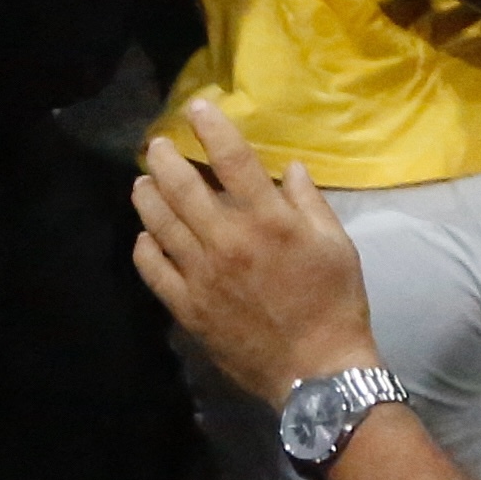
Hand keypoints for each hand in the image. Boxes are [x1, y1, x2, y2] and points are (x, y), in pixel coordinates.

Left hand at [132, 97, 377, 406]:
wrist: (318, 371)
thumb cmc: (335, 303)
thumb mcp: (337, 245)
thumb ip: (309, 202)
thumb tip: (288, 168)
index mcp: (269, 221)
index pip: (232, 160)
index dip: (211, 127)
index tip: (196, 108)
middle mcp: (229, 241)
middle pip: (182, 187)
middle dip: (164, 159)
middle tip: (157, 146)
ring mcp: (203, 276)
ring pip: (160, 224)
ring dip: (147, 197)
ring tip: (143, 182)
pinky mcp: (188, 308)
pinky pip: (154, 271)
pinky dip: (145, 248)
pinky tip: (145, 237)